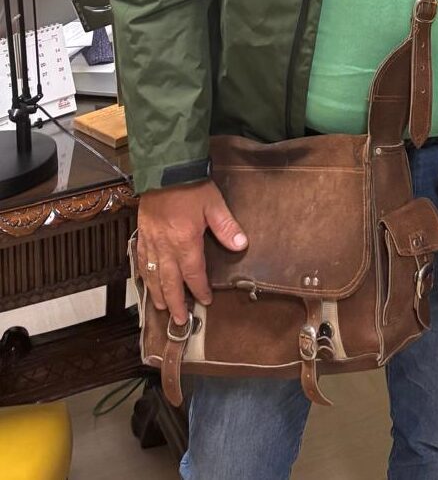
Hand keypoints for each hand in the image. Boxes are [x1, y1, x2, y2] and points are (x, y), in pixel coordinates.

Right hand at [136, 180, 246, 324]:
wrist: (165, 170)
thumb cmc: (191, 187)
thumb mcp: (214, 205)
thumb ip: (227, 227)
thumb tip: (242, 245)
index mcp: (184, 241)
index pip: (193, 273)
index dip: (199, 289)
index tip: (205, 302)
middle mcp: (165, 246)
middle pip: (169, 281)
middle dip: (175, 302)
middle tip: (180, 320)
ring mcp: (151, 241)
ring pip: (153, 274)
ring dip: (157, 293)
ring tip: (162, 308)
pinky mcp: (142, 233)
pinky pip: (141, 259)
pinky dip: (144, 274)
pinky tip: (147, 281)